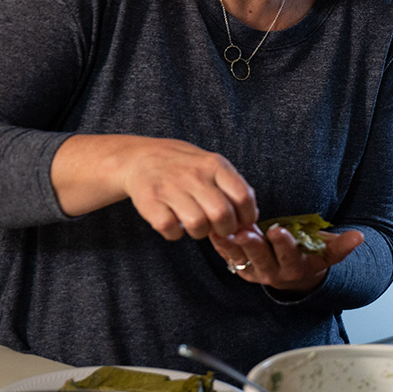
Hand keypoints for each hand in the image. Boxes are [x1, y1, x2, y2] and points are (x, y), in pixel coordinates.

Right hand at [117, 138, 257, 239]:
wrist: (140, 158)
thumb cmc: (184, 166)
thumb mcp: (211, 164)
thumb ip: (232, 185)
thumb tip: (252, 213)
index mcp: (214, 165)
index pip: (243, 196)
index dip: (248, 216)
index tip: (243, 222)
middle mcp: (194, 175)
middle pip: (222, 214)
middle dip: (226, 229)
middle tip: (220, 228)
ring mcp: (171, 188)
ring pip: (198, 225)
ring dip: (201, 233)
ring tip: (197, 225)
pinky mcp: (150, 202)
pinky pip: (172, 230)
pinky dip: (176, 234)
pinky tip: (175, 224)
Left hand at [210, 225, 364, 292]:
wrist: (294, 275)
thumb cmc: (311, 255)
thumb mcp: (328, 252)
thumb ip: (342, 245)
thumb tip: (360, 237)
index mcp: (296, 267)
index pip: (290, 256)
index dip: (283, 244)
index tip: (279, 230)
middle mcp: (274, 273)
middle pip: (262, 259)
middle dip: (254, 245)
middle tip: (247, 231)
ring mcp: (255, 271)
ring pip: (241, 260)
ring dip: (232, 246)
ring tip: (224, 230)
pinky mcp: (240, 267)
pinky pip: (227, 257)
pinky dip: (219, 245)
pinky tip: (212, 231)